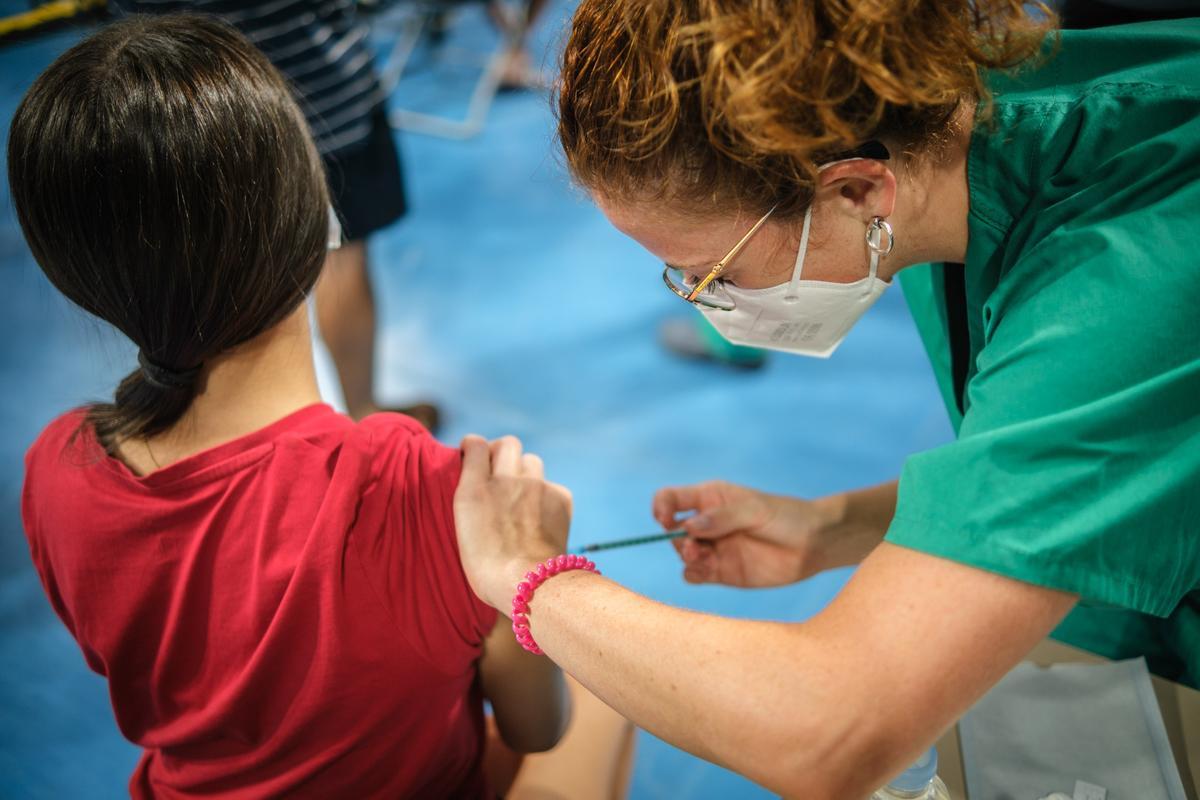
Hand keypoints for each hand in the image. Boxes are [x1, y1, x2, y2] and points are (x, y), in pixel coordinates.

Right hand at [454, 435, 572, 608]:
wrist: (530, 583)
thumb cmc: (488, 569)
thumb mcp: (463, 531)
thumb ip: (472, 499)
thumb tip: (478, 484)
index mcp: (474, 490)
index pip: (476, 445)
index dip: (475, 447)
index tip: (474, 453)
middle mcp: (505, 480)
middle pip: (508, 444)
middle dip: (503, 452)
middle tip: (501, 470)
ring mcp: (535, 486)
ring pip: (532, 461)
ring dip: (525, 472)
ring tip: (522, 495)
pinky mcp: (559, 496)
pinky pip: (552, 485)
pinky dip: (546, 496)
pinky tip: (541, 517)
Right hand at [653, 480, 837, 587]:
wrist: (813, 544)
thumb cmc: (786, 517)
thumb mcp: (754, 510)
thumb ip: (721, 518)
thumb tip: (687, 527)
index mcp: (710, 498)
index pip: (671, 498)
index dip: (661, 507)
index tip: (664, 519)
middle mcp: (706, 523)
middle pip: (672, 531)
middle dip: (676, 539)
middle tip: (694, 547)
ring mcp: (713, 548)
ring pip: (682, 554)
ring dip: (684, 557)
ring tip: (703, 558)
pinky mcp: (721, 572)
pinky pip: (694, 575)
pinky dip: (692, 573)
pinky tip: (706, 571)